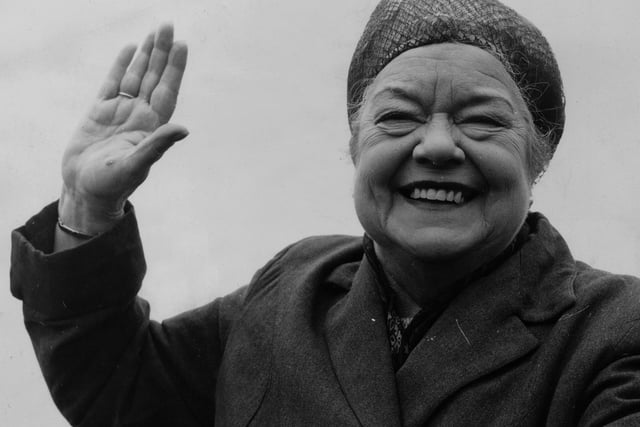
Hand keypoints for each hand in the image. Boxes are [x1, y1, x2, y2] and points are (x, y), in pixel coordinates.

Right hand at [59, 23, 187, 233]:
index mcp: (151, 126)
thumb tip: (183, 129)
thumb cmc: (112, 185)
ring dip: (145, 55)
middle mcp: (139, 115)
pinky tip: (129, 50)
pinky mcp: (100, 112)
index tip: (182, 45)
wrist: (84, 191)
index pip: (167, 91)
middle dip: (161, 52)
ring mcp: (120, 112)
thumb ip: (156, 145)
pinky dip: (120, 66)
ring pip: (135, 76)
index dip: (174, 69)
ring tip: (154, 33)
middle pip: (153, 77)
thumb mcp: (135, 165)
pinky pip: (113, 83)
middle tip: (167, 26)